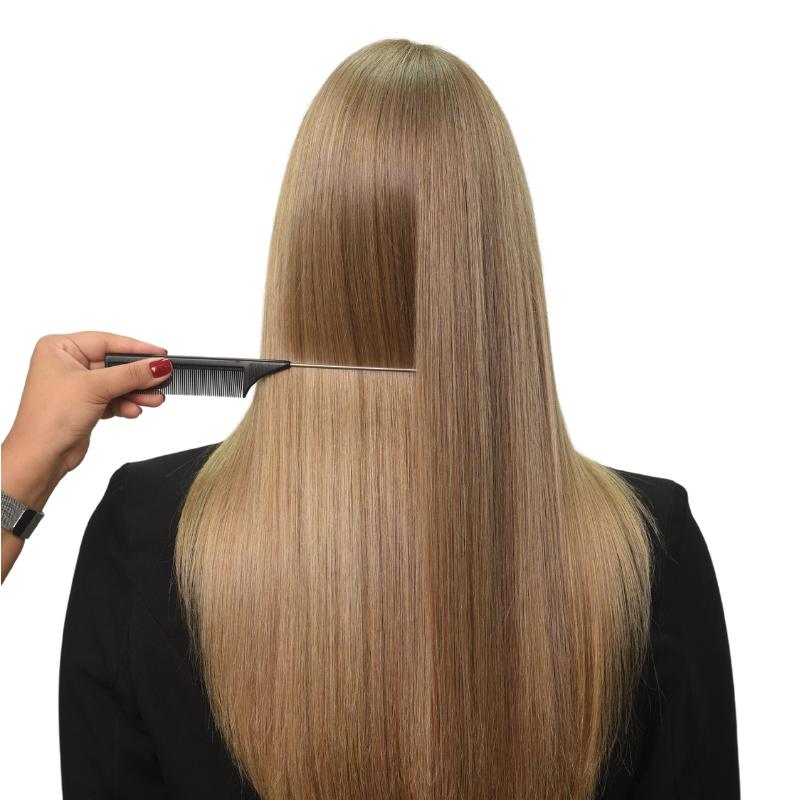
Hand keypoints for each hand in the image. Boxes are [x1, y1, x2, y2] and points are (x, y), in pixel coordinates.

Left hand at [4, 330, 172, 474]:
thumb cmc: (48, 418)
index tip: (161, 354)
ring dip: (136, 392)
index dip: (136, 348)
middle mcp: (67, 364)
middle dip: (138, 376)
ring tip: (154, 399)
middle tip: (162, 379)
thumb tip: (158, 365)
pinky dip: (126, 404)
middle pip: (115, 363)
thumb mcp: (96, 388)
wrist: (40, 457)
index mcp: (59, 348)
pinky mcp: (85, 403)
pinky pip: (114, 398)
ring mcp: (77, 385)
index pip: (107, 342)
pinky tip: (134, 410)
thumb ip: (131, 375)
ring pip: (117, 382)